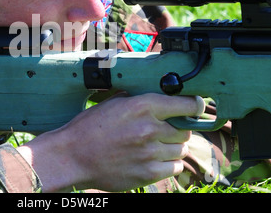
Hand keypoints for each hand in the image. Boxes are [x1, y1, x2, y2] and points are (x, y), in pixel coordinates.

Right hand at [17, 93, 204, 191]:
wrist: (72, 156)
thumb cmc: (89, 128)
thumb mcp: (112, 104)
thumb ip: (137, 99)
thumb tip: (158, 97)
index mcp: (142, 106)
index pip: (185, 104)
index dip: (195, 106)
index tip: (198, 107)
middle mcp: (150, 128)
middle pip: (186, 130)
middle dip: (180, 129)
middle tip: (168, 130)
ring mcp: (150, 153)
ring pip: (182, 149)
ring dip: (174, 147)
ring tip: (158, 146)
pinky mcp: (148, 173)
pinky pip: (174, 168)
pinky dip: (169, 164)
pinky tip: (156, 159)